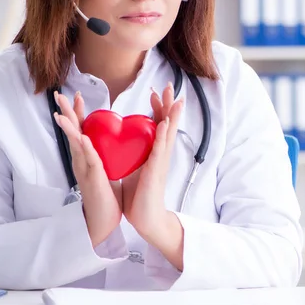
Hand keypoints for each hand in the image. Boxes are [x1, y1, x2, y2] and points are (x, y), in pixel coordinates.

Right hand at [53, 90, 122, 246]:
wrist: (104, 221)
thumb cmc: (106, 197)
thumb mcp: (104, 170)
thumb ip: (102, 156)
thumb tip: (106, 143)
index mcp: (86, 157)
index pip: (81, 130)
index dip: (78, 114)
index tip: (78, 96)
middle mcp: (82, 161)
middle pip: (72, 132)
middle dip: (65, 113)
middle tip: (58, 94)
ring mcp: (86, 169)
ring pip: (75, 144)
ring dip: (69, 127)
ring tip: (61, 112)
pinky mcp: (94, 179)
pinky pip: (89, 160)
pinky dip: (85, 148)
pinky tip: (82, 137)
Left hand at [122, 82, 183, 241]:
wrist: (147, 218)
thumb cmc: (140, 195)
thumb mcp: (136, 169)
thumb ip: (135, 155)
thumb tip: (128, 144)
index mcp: (154, 153)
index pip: (158, 125)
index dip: (158, 109)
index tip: (155, 93)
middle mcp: (161, 154)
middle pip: (168, 124)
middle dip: (169, 105)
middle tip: (170, 86)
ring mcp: (160, 162)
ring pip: (168, 133)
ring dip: (171, 115)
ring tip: (175, 99)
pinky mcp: (156, 171)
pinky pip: (159, 150)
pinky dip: (162, 135)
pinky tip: (164, 123)